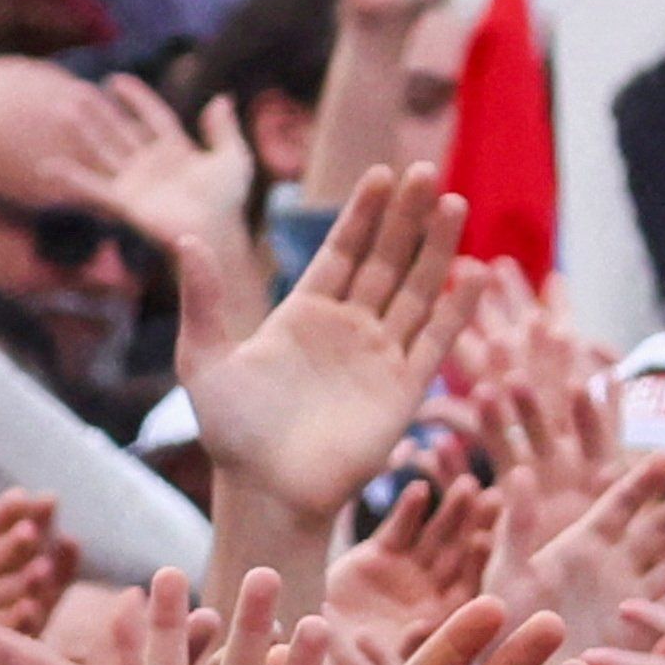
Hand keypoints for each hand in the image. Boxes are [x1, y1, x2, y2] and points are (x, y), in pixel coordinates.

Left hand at [190, 164, 464, 519]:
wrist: (266, 493)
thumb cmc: (232, 435)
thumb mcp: (206, 359)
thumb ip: (203, 300)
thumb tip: (187, 238)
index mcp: (304, 315)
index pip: (342, 251)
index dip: (362, 214)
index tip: (380, 174)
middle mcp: (347, 329)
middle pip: (385, 260)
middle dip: (405, 217)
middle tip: (425, 171)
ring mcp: (378, 357)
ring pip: (416, 291)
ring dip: (437, 249)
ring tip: (455, 203)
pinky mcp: (403, 391)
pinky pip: (435, 341)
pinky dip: (457, 310)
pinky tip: (476, 272)